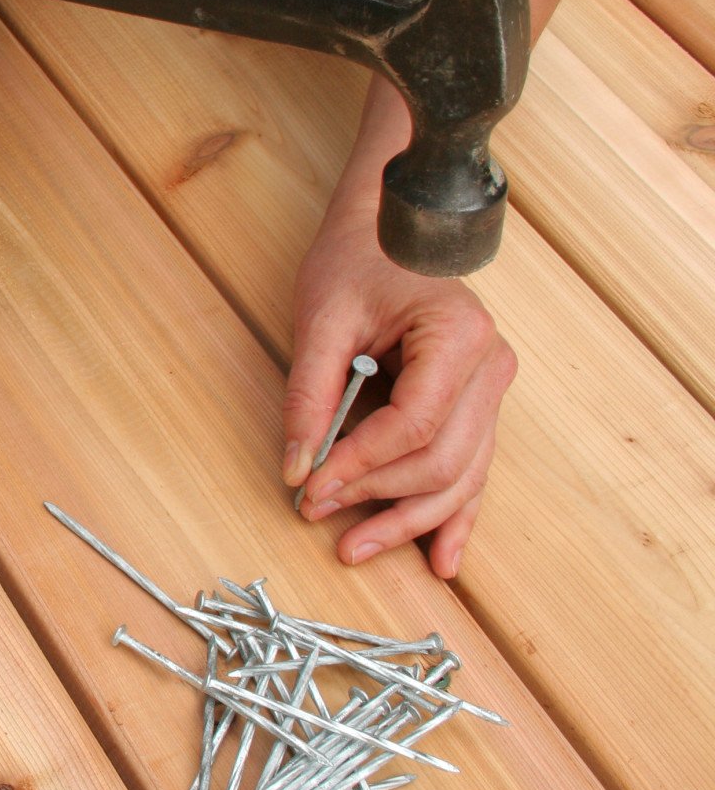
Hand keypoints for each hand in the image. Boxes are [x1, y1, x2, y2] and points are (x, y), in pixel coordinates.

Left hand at [282, 185, 517, 578]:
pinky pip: (472, 471)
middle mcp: (490, 367)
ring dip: (410, 521)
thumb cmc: (358, 261)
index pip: (415, 424)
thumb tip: (297, 468)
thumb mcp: (321, 319)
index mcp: (459, 336)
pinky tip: (441, 560)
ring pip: (462, 476)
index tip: (312, 489)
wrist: (391, 229)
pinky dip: (454, 516)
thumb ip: (310, 395)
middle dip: (381, 499)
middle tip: (320, 517)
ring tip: (357, 549)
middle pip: (443, 460)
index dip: (362, 464)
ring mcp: (491, 390)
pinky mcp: (478, 406)